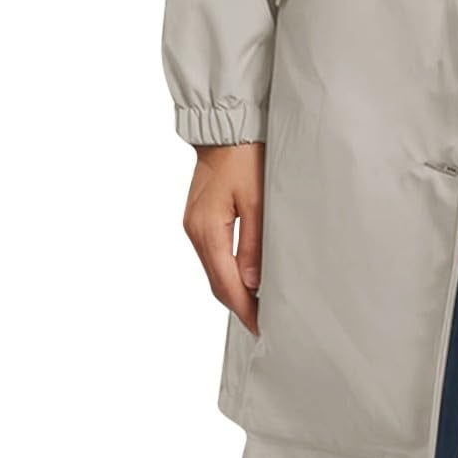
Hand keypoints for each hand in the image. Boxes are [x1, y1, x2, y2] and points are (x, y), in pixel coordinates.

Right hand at [183, 143, 264, 334]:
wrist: (226, 131)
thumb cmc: (245, 159)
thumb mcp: (258, 200)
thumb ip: (254, 244)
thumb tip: (253, 283)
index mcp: (208, 229)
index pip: (225, 283)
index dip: (244, 308)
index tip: (261, 326)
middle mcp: (195, 232)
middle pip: (215, 282)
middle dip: (238, 305)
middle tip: (263, 322)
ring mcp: (194, 226)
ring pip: (212, 271)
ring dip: (232, 290)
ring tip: (258, 305)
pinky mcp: (198, 219)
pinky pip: (211, 256)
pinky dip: (226, 272)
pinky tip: (244, 277)